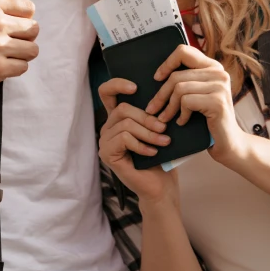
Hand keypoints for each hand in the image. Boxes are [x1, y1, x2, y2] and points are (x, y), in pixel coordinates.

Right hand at [0, 0, 38, 92]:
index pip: (28, 8)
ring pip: (32, 50)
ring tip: (8, 55)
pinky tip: (2, 65)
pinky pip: (23, 67)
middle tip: (12, 42)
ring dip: (22, 54)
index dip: (25, 18)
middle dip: (26, 37)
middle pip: (34, 29)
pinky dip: (15, 68)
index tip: (17, 25)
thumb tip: (24, 12)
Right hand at [98, 78, 177, 204]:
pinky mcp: (107, 154)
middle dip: (147, 118)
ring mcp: (105, 142)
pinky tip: (153, 153)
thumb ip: (151, 112)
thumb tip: (160, 93)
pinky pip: (124, 139)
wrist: (160, 186)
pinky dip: (142, 145)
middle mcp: (108, 128)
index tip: (135, 87)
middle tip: (164, 129)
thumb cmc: (161, 156)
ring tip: (164, 142)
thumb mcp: (157, 129)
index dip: (117, 84)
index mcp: (118, 118)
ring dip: (149, 133)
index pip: (107, 92)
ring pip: (126, 124)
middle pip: (122, 109)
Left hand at [147, 45, 243, 163]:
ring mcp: (220, 86)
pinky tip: (182, 122)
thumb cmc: (208, 118)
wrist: (228, 142)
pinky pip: (186, 101)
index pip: (184, 51)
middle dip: (161, 94)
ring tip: (165, 118)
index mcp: (213, 66)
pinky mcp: (217, 101)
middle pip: (177, 75)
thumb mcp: (197, 93)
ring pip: (179, 88)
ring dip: (168, 107)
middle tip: (152, 109)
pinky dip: (180, 114)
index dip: (167, 63)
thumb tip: (157, 73)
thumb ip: (187, 79)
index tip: (157, 78)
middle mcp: (219, 72)